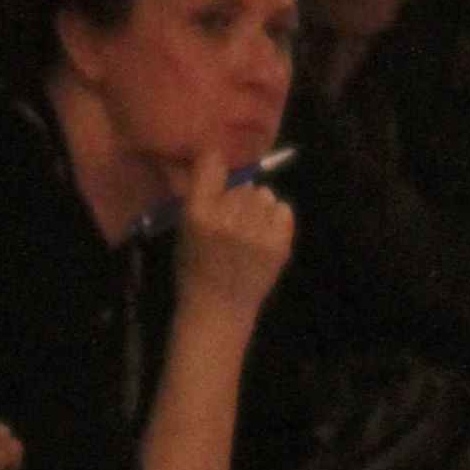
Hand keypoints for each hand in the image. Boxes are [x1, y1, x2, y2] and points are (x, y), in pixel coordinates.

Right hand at [174, 170, 295, 328]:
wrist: (218, 310)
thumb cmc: (195, 269)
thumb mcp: (185, 229)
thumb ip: (201, 198)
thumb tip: (220, 164)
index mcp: (199, 213)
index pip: (213, 162)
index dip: (216, 159)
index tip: (217, 164)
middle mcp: (229, 219)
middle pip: (244, 182)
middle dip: (239, 193)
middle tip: (232, 213)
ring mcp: (257, 233)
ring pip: (265, 195)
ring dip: (258, 205)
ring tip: (249, 226)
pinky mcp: (279, 245)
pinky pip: (284, 211)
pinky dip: (276, 218)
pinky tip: (263, 233)